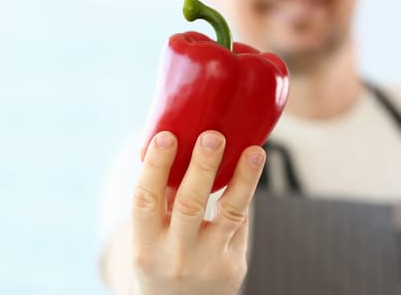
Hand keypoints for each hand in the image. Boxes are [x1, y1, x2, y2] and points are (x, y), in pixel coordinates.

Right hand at [131, 130, 265, 294]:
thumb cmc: (161, 261)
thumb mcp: (149, 239)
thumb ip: (158, 199)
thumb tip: (162, 142)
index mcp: (146, 246)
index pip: (145, 201)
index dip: (156, 167)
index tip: (166, 136)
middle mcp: (176, 256)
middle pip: (190, 205)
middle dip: (203, 167)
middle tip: (212, 136)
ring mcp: (209, 263)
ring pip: (229, 214)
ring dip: (244, 178)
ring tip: (255, 151)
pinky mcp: (234, 264)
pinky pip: (240, 222)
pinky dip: (245, 191)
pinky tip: (252, 164)